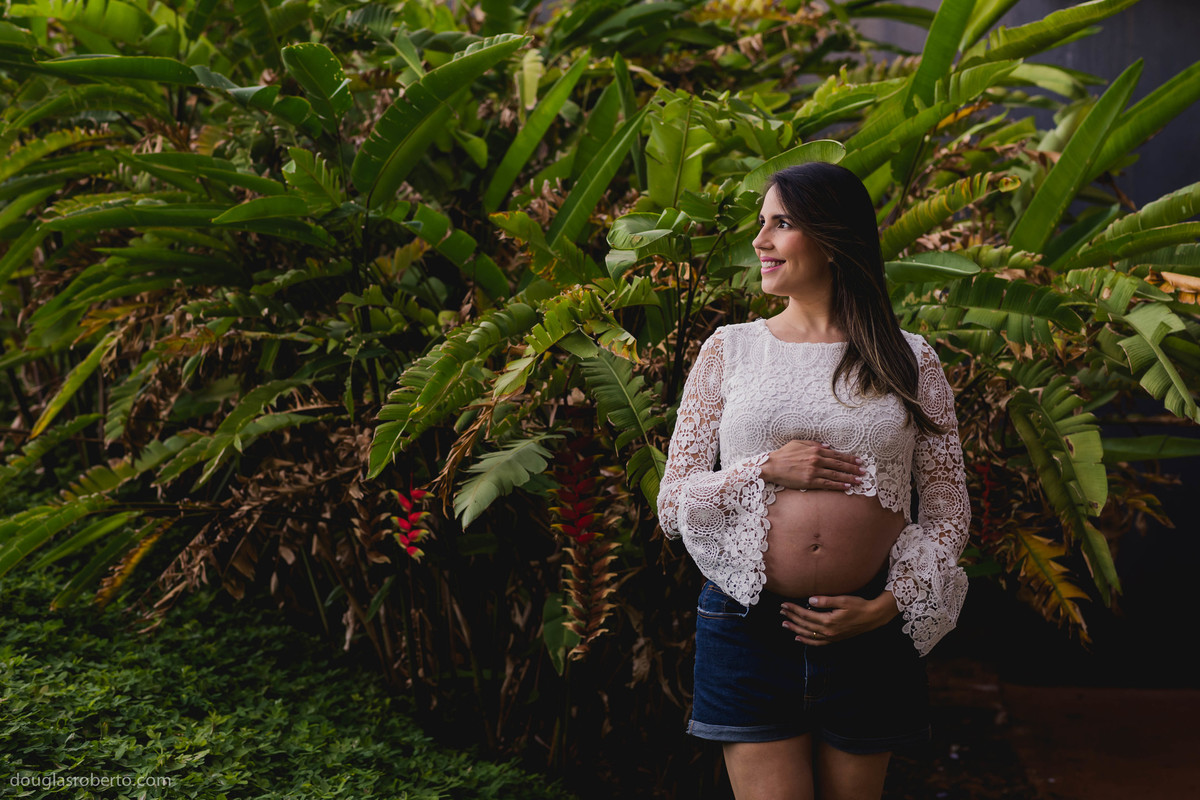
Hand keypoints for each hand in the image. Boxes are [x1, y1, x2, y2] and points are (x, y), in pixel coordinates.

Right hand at [761, 440, 864, 490]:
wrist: (772, 466)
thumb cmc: (783, 454)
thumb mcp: (798, 443)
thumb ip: (813, 444)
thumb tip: (827, 446)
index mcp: (815, 450)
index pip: (837, 454)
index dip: (849, 458)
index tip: (859, 461)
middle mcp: (817, 460)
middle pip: (840, 464)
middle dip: (853, 468)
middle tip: (863, 471)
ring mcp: (814, 471)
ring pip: (836, 475)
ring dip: (850, 478)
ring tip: (859, 480)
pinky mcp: (810, 481)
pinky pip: (828, 484)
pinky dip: (838, 485)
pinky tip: (847, 486)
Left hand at [779, 591, 898, 645]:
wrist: (872, 617)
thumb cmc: (859, 606)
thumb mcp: (843, 600)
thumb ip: (825, 600)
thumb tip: (809, 600)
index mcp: (829, 621)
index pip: (806, 615)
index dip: (794, 609)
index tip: (784, 604)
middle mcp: (828, 632)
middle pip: (805, 625)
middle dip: (792, 617)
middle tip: (781, 612)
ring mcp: (831, 637)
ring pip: (809, 635)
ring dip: (795, 629)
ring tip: (785, 624)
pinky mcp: (835, 639)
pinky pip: (817, 643)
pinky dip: (807, 641)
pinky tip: (798, 638)